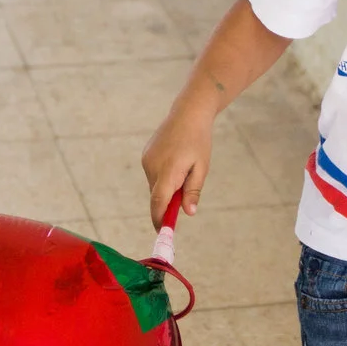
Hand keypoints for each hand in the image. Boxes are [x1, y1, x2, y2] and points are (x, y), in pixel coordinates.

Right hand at [140, 109, 213, 226]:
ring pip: (155, 186)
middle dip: (168, 203)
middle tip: (185, 197)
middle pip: (157, 196)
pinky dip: (162, 177)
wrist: (188, 113)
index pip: (158, 202)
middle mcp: (152, 167)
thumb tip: (187, 213)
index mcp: (168, 171)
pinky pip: (153, 175)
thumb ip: (193, 191)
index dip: (158, 219)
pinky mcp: (145, 155)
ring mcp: (147, 160)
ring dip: (166, 188)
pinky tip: (176, 162)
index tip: (162, 232)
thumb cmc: (199, 141)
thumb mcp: (201, 168)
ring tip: (184, 169)